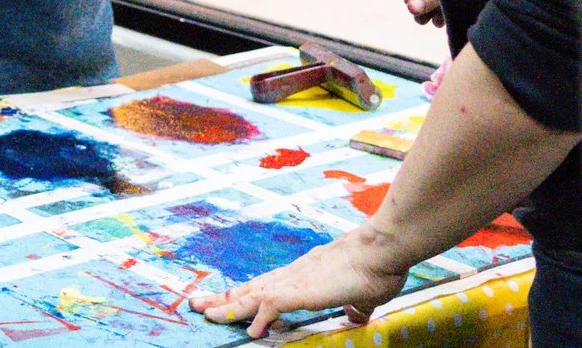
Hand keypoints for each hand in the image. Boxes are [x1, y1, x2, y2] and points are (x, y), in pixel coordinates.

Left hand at [196, 229, 411, 336]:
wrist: (383, 249)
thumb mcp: (361, 294)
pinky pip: (275, 305)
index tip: (225, 300)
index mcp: (304, 275)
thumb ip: (355, 306)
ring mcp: (298, 281)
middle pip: (250, 288)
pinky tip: (253, 331)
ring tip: (208, 316)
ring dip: (230, 307)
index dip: (244, 295)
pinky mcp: (306, 290)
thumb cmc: (377, 267)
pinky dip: (261, 317)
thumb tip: (356, 315)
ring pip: (255, 295)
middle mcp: (294, 276)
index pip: (266, 287)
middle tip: (198, 305)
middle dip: (224, 298)